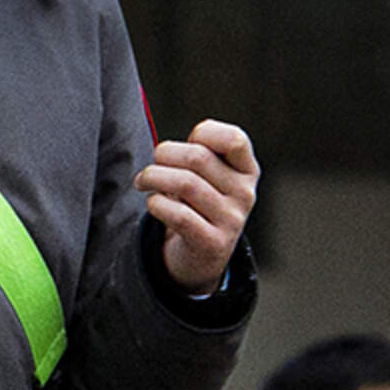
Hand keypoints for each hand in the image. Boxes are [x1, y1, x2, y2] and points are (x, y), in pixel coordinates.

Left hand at [140, 120, 256, 290]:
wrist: (199, 256)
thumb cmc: (196, 204)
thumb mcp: (206, 175)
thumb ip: (197, 153)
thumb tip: (169, 149)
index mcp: (247, 171)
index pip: (233, 139)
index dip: (203, 133)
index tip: (186, 143)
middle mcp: (245, 194)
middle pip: (198, 157)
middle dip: (164, 155)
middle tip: (151, 166)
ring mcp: (232, 220)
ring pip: (185, 183)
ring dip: (152, 177)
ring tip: (143, 182)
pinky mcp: (213, 244)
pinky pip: (179, 215)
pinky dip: (157, 204)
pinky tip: (153, 203)